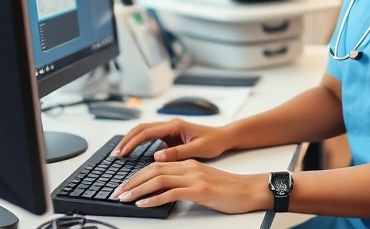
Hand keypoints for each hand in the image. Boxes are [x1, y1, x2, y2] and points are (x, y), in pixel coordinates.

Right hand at [112, 119, 231, 161]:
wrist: (223, 137)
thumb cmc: (214, 142)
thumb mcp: (198, 149)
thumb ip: (178, 152)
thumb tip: (157, 156)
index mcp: (175, 126)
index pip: (146, 132)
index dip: (132, 143)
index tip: (122, 153)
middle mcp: (169, 125)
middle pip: (140, 129)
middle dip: (126, 140)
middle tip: (115, 154)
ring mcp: (169, 130)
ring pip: (143, 132)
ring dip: (130, 141)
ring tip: (120, 154)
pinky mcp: (170, 136)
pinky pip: (150, 138)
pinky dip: (138, 144)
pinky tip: (132, 153)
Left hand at [115, 160, 270, 213]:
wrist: (251, 190)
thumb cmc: (230, 189)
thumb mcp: (203, 182)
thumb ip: (185, 183)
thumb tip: (165, 192)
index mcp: (189, 164)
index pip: (157, 165)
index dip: (138, 174)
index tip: (125, 184)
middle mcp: (189, 167)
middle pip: (153, 169)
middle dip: (132, 181)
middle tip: (118, 192)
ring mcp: (194, 178)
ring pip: (158, 179)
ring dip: (138, 189)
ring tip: (125, 198)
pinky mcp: (200, 190)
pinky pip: (171, 192)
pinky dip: (154, 198)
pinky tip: (144, 203)